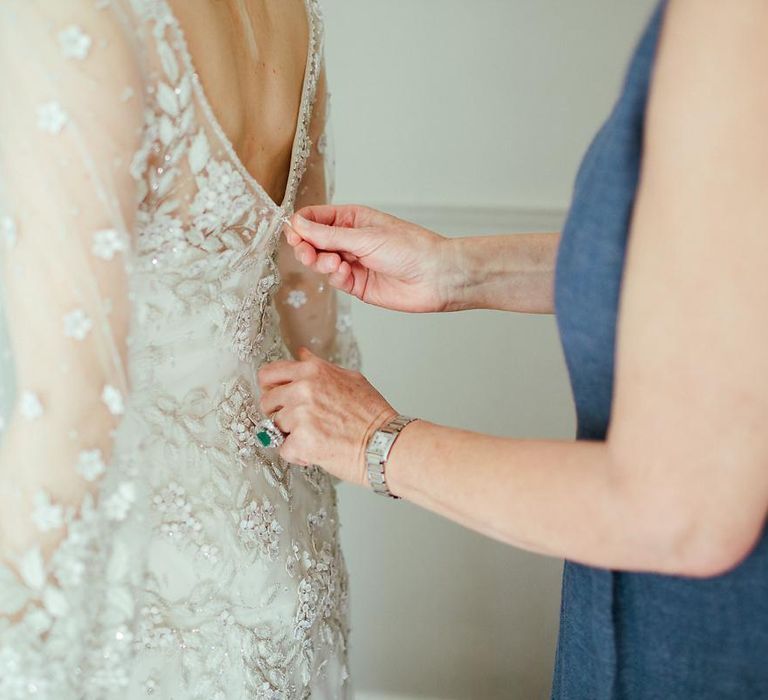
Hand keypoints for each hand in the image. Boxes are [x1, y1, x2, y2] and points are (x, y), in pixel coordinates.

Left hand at [257, 348, 397, 486]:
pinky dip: (298, 454)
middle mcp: (303, 390)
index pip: (270, 373)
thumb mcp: (350, 378)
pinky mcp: (301, 442)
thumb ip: (320, 367)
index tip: (276, 397)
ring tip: (315, 436)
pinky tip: (316, 451)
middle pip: (267, 401)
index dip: (270, 387)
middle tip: (298, 422)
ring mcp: (300, 416)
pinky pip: (284, 449)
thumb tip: (302, 355)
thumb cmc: (373, 415)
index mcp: (313, 371)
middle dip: (279, 413)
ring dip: (291, 434)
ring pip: (275, 426)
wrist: (384, 443)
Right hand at [284, 204, 455, 312]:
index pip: (315, 218)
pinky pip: (335, 280)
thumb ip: (329, 234)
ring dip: (322, 263)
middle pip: (313, 241)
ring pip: (321, 262)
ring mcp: (352, 262)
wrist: (435, 276)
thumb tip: (298, 225)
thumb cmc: (410, 248)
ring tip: (335, 263)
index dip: (301, 225)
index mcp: (352, 219)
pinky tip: (346, 273)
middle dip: (306, 247)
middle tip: (307, 253)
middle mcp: (350, 239)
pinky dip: (335, 277)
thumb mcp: (365, 236)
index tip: (294, 234)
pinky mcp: (357, 284)